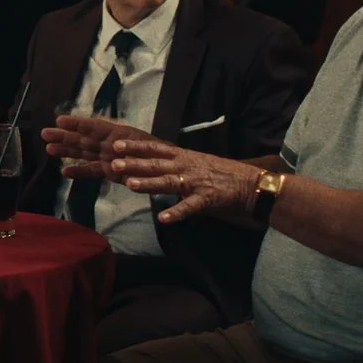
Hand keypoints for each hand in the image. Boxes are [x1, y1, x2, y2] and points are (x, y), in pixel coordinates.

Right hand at [41, 114, 160, 179]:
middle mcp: (110, 143)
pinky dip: (79, 171)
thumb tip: (116, 146)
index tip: (60, 120)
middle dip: (64, 136)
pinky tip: (64, 172)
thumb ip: (131, 146)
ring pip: (84, 153)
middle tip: (44, 134)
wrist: (172, 170)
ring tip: (48, 149)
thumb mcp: (148, 147)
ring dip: (67, 151)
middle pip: (84, 139)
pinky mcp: (110, 172)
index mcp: (119, 134)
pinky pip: (91, 171)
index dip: (77, 124)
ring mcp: (109, 157)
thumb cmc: (161, 154)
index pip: (95, 127)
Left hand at [107, 139, 260, 222]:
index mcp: (182, 156)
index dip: (135, 147)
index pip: (155, 149)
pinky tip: (163, 218)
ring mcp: (195, 182)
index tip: (116, 145)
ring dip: (149, 183)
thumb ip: (172, 163)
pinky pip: (189, 207)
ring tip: (130, 185)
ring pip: (168, 182)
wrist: (248, 182)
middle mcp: (185, 166)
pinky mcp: (206, 198)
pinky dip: (176, 212)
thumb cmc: (217, 172)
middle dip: (135, 164)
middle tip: (114, 164)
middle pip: (156, 164)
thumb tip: (147, 165)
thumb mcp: (193, 161)